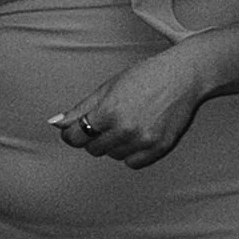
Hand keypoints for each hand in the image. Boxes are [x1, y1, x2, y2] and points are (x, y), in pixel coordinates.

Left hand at [50, 50, 207, 168]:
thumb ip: (80, 109)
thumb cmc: (144, 77)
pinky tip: (138, 134)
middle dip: (95, 137)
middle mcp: (125, 129)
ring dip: (115, 144)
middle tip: (110, 120)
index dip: (73, 133)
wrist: (184, 75)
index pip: (75, 138)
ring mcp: (144, 141)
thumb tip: (54, 123)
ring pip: (113, 156)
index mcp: (108, 112)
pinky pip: (133, 163)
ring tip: (128, 123)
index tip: (78, 129)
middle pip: (93, 149)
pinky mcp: (159, 148)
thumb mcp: (108, 88)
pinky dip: (131, 153)